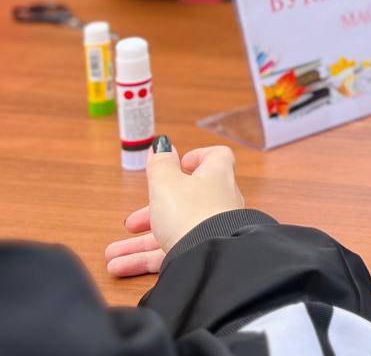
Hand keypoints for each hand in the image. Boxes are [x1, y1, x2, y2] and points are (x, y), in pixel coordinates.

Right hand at [105, 143, 243, 277]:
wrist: (209, 258)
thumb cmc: (191, 213)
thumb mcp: (167, 183)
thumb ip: (161, 164)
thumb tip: (162, 143)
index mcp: (215, 176)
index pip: (216, 157)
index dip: (197, 157)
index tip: (179, 164)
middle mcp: (218, 201)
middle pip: (183, 201)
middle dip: (151, 213)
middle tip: (131, 222)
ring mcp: (213, 229)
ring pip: (173, 231)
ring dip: (140, 242)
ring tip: (112, 253)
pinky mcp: (204, 252)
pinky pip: (173, 253)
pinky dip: (146, 259)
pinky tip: (119, 266)